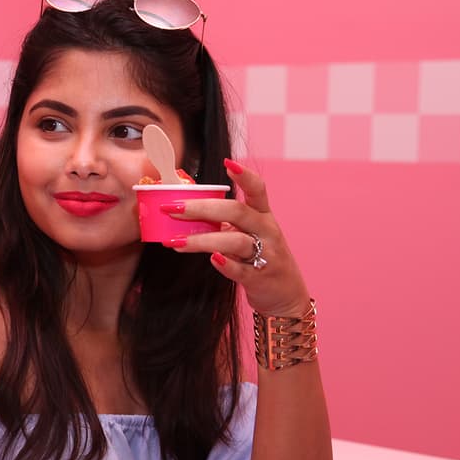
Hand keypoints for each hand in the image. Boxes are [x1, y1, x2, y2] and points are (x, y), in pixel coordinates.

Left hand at [161, 158, 311, 317]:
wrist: (287, 297)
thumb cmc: (260, 259)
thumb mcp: (247, 235)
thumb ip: (223, 222)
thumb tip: (184, 210)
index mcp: (262, 216)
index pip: (258, 190)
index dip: (244, 176)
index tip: (227, 163)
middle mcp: (267, 231)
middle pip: (237, 212)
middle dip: (201, 208)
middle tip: (172, 208)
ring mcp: (266, 254)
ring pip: (235, 241)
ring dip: (202, 240)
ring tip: (175, 243)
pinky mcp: (261, 278)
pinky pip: (242, 270)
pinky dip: (227, 265)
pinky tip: (211, 261)